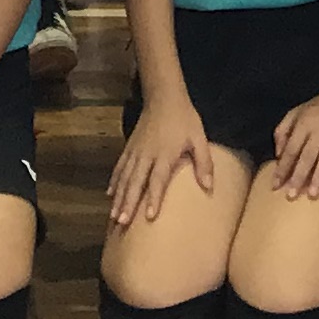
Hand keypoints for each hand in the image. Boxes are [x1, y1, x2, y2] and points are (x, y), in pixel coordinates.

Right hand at [109, 91, 217, 227]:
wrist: (164, 96)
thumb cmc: (184, 118)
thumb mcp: (199, 138)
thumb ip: (204, 162)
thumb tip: (209, 187)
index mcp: (164, 154)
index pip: (157, 180)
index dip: (153, 198)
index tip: (149, 217)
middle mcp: (146, 155)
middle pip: (135, 182)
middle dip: (127, 203)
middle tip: (121, 222)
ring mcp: (135, 151)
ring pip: (124, 177)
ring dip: (118, 197)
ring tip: (113, 216)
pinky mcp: (129, 147)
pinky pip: (119, 167)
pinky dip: (114, 181)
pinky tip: (109, 194)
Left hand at [270, 90, 318, 199]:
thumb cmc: (316, 108)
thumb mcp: (295, 113)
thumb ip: (282, 130)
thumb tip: (277, 154)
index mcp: (303, 125)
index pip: (291, 150)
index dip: (282, 168)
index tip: (275, 186)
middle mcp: (318, 131)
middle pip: (306, 157)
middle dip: (298, 177)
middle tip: (291, 196)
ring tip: (313, 194)